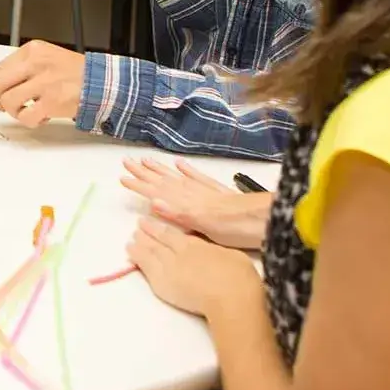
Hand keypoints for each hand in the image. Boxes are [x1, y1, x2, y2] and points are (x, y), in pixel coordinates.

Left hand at [0, 40, 84, 124]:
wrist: (101, 82)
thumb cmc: (74, 73)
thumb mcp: (46, 58)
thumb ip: (22, 69)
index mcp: (32, 51)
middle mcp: (36, 63)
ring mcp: (44, 82)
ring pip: (8, 101)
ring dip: (15, 111)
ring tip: (28, 109)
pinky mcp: (52, 100)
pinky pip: (26, 116)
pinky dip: (29, 120)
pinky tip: (40, 116)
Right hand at [121, 158, 272, 249]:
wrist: (267, 219)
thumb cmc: (236, 229)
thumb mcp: (206, 226)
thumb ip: (180, 214)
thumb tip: (154, 201)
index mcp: (187, 204)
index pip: (157, 192)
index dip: (140, 185)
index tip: (122, 177)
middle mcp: (194, 194)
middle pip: (164, 181)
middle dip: (145, 172)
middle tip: (127, 162)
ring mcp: (206, 191)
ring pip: (177, 177)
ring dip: (161, 169)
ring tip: (146, 160)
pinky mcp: (219, 192)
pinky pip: (198, 177)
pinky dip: (187, 170)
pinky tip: (179, 163)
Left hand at [127, 217, 259, 317]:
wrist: (230, 295)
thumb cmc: (238, 277)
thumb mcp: (231, 256)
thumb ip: (215, 252)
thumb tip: (213, 254)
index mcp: (196, 244)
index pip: (174, 234)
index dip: (162, 227)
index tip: (154, 222)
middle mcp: (179, 252)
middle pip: (159, 239)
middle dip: (148, 231)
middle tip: (139, 225)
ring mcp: (169, 266)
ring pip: (149, 251)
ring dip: (140, 243)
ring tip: (132, 239)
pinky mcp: (162, 282)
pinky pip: (145, 266)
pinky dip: (136, 257)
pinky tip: (130, 252)